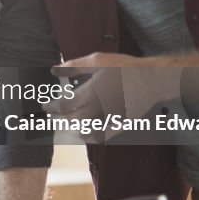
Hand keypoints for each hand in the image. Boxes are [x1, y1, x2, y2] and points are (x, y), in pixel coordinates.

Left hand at [49, 53, 179, 137]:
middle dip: (59, 118)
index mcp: (90, 93)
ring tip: (67, 122)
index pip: (63, 106)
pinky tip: (86, 132)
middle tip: (52, 114)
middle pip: (72, 120)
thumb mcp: (97, 61)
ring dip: (73, 128)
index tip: (45, 106)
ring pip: (85, 132)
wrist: (153, 79)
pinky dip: (90, 137)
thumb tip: (54, 70)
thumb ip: (74, 66)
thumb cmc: (125, 67)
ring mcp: (110, 120)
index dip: (51, 107)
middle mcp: (98, 110)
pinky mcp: (120, 125)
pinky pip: (102, 138)